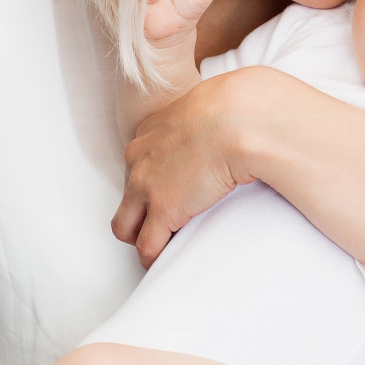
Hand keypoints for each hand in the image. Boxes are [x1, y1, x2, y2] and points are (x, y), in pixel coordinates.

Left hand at [112, 71, 256, 267]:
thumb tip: (227, 118)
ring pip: (125, 225)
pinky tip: (164, 259)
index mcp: (150, 132)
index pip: (137, 165)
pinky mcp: (164, 212)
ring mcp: (147, 187)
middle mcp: (139, 159)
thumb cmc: (237, 107)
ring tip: (160, 245)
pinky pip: (147, 246)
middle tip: (162, 220)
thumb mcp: (210, 104)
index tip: (170, 189)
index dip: (152, 182)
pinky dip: (153, 256)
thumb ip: (206, 117)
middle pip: (126, 195)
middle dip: (140, 211)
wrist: (239, 119)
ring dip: (141, 237)